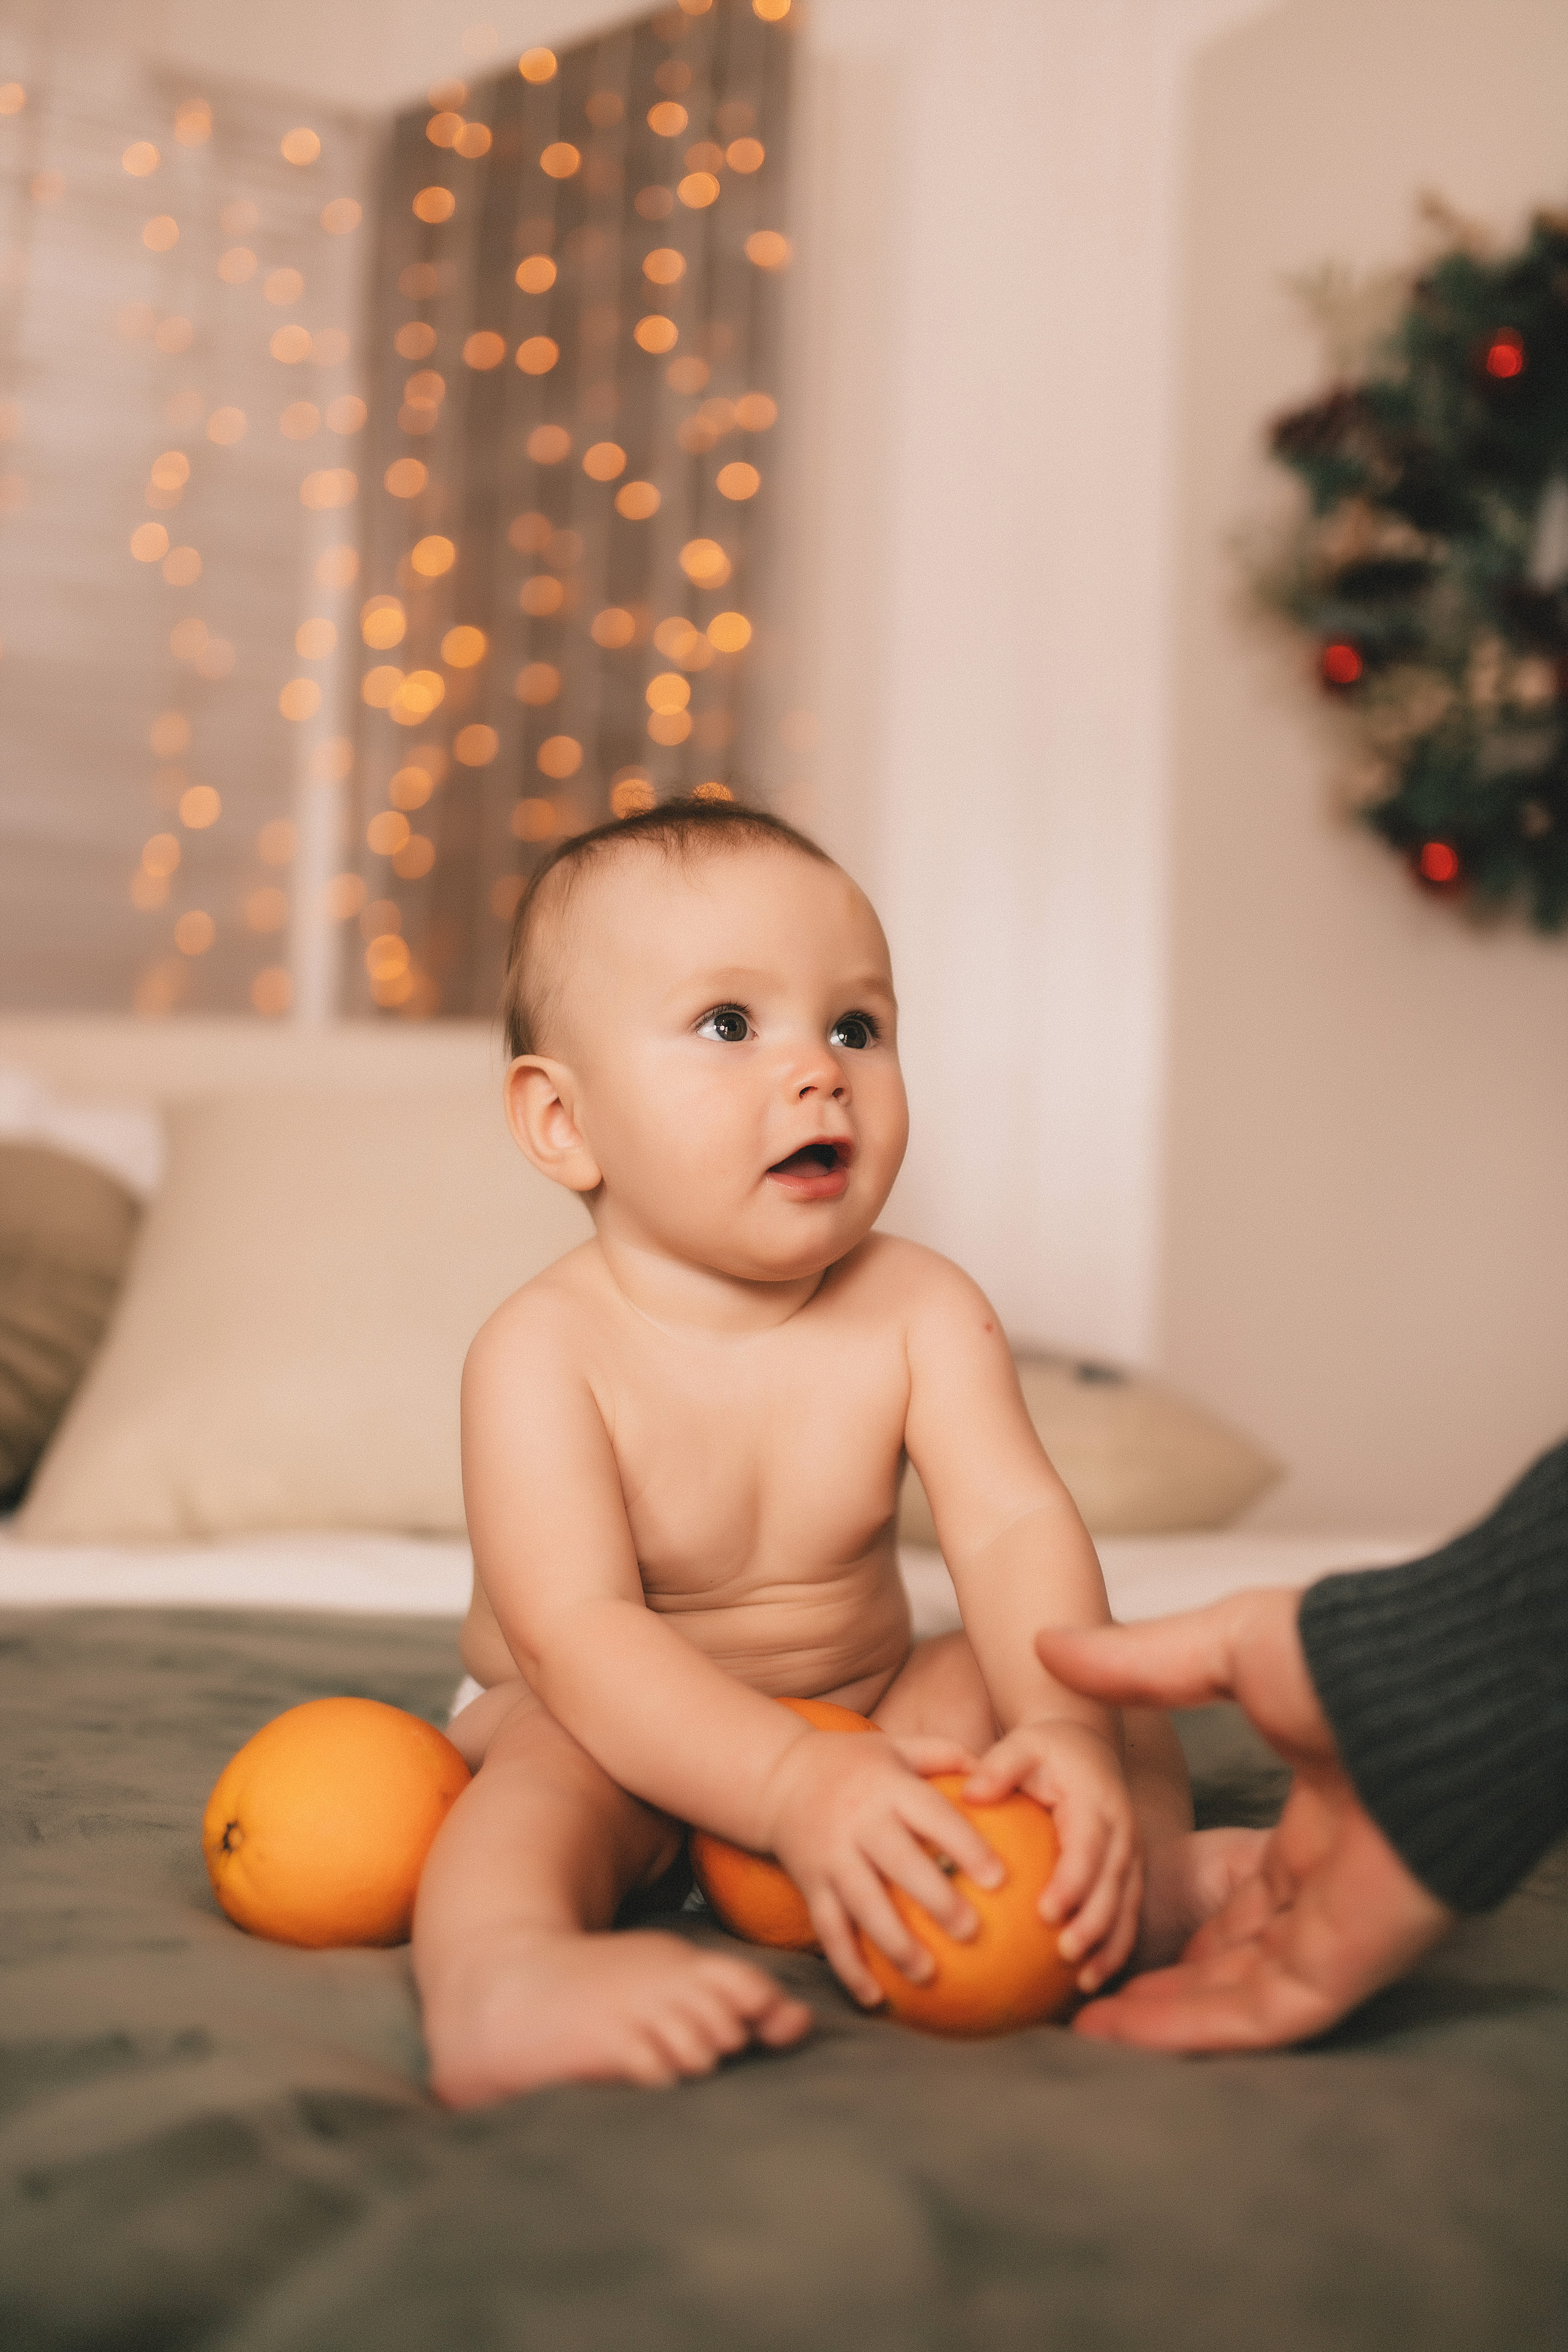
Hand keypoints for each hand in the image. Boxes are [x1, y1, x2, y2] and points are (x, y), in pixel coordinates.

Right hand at [764, 1730, 1005, 2005]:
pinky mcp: (810, 1885)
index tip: (999, 1878)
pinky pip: (828, 1930)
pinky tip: (875, 1999)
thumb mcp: (896, 1746)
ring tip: (929, 1974)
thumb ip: (944, 1755)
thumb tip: (998, 1775)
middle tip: (972, 1932)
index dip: (965, 1845)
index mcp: (886, 1786)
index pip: (931, 1815)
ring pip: (862, 1904)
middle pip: (898, 1863)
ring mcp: (830, 1856)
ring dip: (894, 1943)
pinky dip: (848, 1967)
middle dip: (935, 1899)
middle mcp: (857, 1822)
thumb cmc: (853, 1763)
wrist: (777, 1776)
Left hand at [961, 1719, 1140, 1991]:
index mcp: (1097, 1804)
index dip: (1073, 1881)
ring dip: (1110, 1946)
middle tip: (1064, 1953)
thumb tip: (970, 1793)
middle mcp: (1123, 1832)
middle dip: (1094, 1923)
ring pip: (1128, 1907)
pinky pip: (1128, 1914)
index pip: (1087, 1847)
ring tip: (1084, 1983)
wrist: (1088, 1748)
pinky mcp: (1130, 1874)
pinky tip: (1089, 1979)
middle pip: (1114, 1885)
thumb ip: (999, 1767)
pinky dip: (1115, 1948)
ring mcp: (1132, 1855)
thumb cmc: (1046, 1750)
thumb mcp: (1022, 1745)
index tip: (1047, 1912)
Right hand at [1034, 1591, 1455, 2049]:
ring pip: (1245, 1994)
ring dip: (1170, 2015)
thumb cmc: (1343, 1663)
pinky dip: (1193, 2030)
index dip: (1198, 1911)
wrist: (1418, 1696)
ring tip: (1089, 2025)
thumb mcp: (1226, 1650)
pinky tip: (1122, 2032)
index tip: (1132, 1916)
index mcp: (1324, 1821)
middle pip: (1249, 1951)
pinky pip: (1262, 2016)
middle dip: (1179, 1976)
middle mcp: (1336, 1883)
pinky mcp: (1346, 1962)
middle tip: (1097, 1986)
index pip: (1259, 1891)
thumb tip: (1052, 1643)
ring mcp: (1342, 1927)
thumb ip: (1140, 1663)